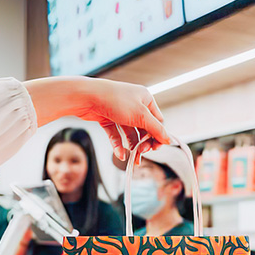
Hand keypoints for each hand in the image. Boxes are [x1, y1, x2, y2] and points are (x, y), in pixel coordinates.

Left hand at [25, 77, 168, 159]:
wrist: (86, 96)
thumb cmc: (115, 100)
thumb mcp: (140, 115)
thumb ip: (156, 129)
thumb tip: (168, 140)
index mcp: (146, 99)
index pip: (158, 121)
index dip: (158, 136)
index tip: (155, 149)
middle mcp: (134, 105)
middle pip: (144, 129)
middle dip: (144, 143)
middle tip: (142, 153)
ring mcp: (120, 112)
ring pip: (130, 134)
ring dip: (133, 146)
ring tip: (133, 158)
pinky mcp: (108, 118)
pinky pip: (116, 135)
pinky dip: (119, 145)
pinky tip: (120, 155)